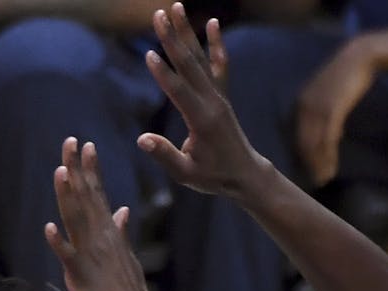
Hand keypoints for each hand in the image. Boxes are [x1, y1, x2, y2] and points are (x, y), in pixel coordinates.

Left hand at [45, 138, 160, 290]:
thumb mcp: (126, 255)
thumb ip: (121, 231)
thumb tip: (122, 210)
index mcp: (109, 232)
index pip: (98, 194)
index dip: (91, 169)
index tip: (86, 145)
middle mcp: (100, 237)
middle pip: (86, 197)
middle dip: (77, 169)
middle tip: (70, 141)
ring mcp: (91, 254)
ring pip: (76, 219)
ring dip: (67, 195)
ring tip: (60, 171)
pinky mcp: (81, 275)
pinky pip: (67, 256)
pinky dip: (58, 242)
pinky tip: (48, 227)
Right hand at [139, 5, 267, 199]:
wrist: (245, 174)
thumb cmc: (213, 177)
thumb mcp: (186, 174)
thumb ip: (165, 156)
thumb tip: (142, 140)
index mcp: (201, 121)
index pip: (178, 92)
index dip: (163, 74)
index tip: (150, 53)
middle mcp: (212, 102)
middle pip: (189, 65)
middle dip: (172, 38)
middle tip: (158, 14)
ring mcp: (218, 97)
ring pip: (201, 58)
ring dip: (187, 32)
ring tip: (175, 7)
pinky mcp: (222, 96)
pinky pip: (219, 65)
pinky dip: (216, 43)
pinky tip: (212, 22)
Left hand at [296, 38, 375, 186]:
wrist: (360, 56)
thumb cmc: (349, 76)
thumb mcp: (333, 97)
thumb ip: (328, 115)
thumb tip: (333, 136)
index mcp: (302, 104)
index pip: (299, 136)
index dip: (304, 156)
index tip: (310, 170)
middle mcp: (305, 107)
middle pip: (304, 143)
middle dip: (310, 164)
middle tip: (318, 181)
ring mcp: (318, 108)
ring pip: (315, 144)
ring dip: (320, 164)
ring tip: (325, 178)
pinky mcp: (332, 109)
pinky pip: (327, 138)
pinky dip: (328, 155)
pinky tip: (331, 166)